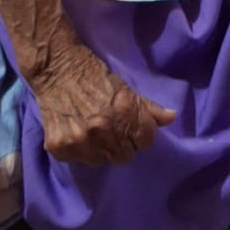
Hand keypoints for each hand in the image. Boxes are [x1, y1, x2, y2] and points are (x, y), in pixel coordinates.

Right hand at [31, 39, 175, 166]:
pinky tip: (75, 132)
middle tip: (110, 129)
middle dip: (121, 144)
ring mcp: (80, 141)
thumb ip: (149, 108)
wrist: (57, 68)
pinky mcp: (60, 148)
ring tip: (92, 130)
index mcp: (125, 113)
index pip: (146, 142)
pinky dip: (79, 150)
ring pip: (101, 161)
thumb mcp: (126, 88)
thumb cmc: (95, 76)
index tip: (130, 127)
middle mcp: (104, 130)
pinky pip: (79, 161)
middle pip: (124, 156)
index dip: (139, 134)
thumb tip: (172, 118)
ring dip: (100, 150)